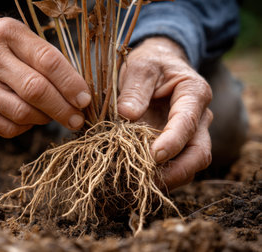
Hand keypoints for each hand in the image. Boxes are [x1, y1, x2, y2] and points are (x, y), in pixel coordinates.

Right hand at [0, 18, 90, 137]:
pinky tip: (29, 119)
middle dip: (63, 109)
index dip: (71, 83)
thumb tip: (77, 92)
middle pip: (36, 90)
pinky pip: (8, 128)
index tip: (85, 100)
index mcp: (8, 33)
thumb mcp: (16, 39)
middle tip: (77, 120)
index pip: (48, 60)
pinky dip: (26, 127)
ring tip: (53, 117)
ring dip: (45, 119)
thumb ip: (44, 59)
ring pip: (23, 113)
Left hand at [118, 37, 212, 189]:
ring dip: (168, 178)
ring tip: (140, 183)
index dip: (172, 141)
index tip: (154, 156)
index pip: (188, 122)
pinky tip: (139, 179)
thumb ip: (135, 89)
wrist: (157, 64)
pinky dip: (160, 175)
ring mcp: (190, 134)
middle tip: (149, 180)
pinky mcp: (177, 145)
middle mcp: (199, 117)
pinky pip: (174, 165)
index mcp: (194, 93)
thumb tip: (127, 115)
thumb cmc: (150, 63)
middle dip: (177, 171)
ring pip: (189, 165)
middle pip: (199, 153)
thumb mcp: (140, 67)